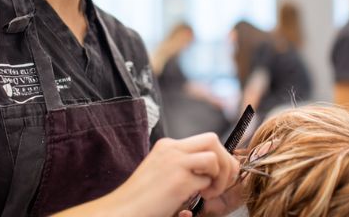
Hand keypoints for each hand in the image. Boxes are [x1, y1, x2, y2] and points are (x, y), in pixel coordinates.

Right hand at [109, 133, 239, 216]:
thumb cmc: (142, 196)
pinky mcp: (179, 181)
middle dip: (225, 161)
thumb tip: (210, 169)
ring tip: (209, 192)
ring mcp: (175, 164)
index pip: (204, 140)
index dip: (218, 155)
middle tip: (223, 180)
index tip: (220, 172)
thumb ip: (182, 165)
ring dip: (220, 176)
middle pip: (213, 140)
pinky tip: (197, 198)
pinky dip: (208, 191)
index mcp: (167, 146)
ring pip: (214, 158)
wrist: (123, 209)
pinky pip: (207, 181)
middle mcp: (172, 150)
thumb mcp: (161, 171)